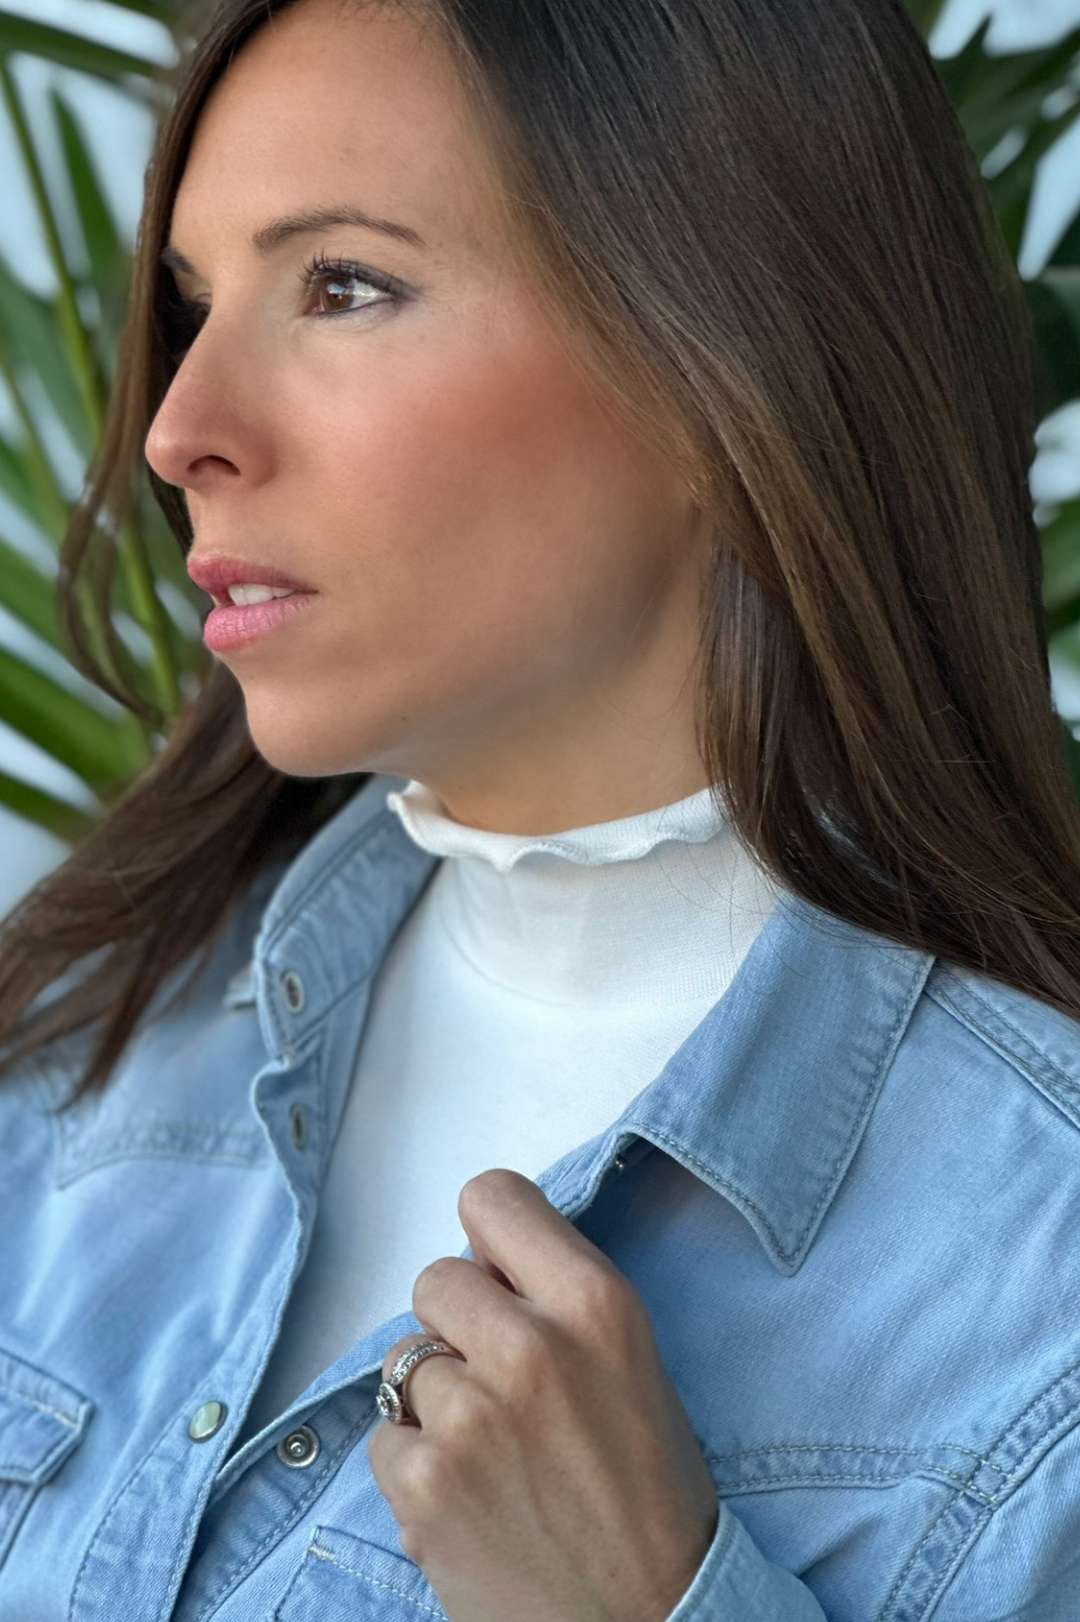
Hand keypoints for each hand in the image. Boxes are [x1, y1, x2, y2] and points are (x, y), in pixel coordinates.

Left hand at [368, 1168, 718, 1621]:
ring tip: (493, 1454)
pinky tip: (471, 1500)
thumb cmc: (650, 1493)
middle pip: (437, 1278)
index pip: (494, 1197)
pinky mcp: (423, 1485)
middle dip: (458, 1325)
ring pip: (405, 1361)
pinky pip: (385, 1437)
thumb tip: (483, 1260)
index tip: (498, 1272)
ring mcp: (470, 1417)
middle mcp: (532, 1346)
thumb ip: (557, 1299)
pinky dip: (416, 1466)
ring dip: (436, 1401)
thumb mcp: (632, 1362)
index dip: (488, 1237)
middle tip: (500, 1383)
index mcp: (596, 1303)